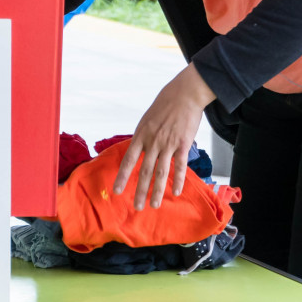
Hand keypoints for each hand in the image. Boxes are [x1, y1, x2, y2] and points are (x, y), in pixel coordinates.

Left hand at [114, 64, 215, 209]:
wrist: (184, 95)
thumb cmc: (165, 105)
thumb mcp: (147, 119)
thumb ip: (143, 136)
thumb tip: (139, 150)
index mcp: (141, 135)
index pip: (128, 160)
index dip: (122, 177)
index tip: (117, 191)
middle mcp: (152, 142)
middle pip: (144, 171)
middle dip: (140, 191)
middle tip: (137, 207)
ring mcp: (168, 144)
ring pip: (161, 173)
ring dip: (157, 191)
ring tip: (153, 205)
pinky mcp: (182, 145)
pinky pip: (179, 167)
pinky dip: (178, 180)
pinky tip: (176, 192)